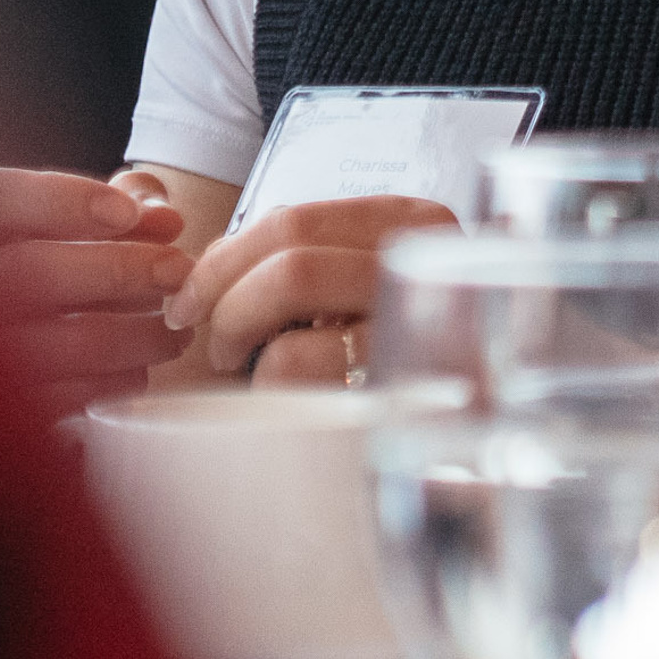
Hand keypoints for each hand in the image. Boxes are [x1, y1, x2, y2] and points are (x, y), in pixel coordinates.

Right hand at [0, 166, 192, 416]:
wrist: (30, 367)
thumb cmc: (70, 275)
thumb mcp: (91, 224)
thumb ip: (126, 201)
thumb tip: (159, 212)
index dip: (62, 200)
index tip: (128, 212)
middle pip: (27, 270)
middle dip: (118, 268)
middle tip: (179, 269)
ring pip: (51, 343)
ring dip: (134, 334)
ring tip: (178, 328)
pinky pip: (59, 399)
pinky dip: (113, 382)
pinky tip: (141, 369)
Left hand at [162, 195, 459, 381]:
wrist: (469, 439)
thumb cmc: (393, 357)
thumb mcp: (362, 286)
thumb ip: (305, 258)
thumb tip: (213, 260)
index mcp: (414, 223)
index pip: (293, 218)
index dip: (222, 259)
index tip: (188, 301)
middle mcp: (425, 253)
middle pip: (287, 247)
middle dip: (224, 296)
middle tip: (216, 342)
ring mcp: (417, 309)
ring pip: (290, 279)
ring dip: (237, 330)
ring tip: (245, 366)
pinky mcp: (401, 375)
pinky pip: (296, 357)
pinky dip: (267, 380)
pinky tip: (292, 399)